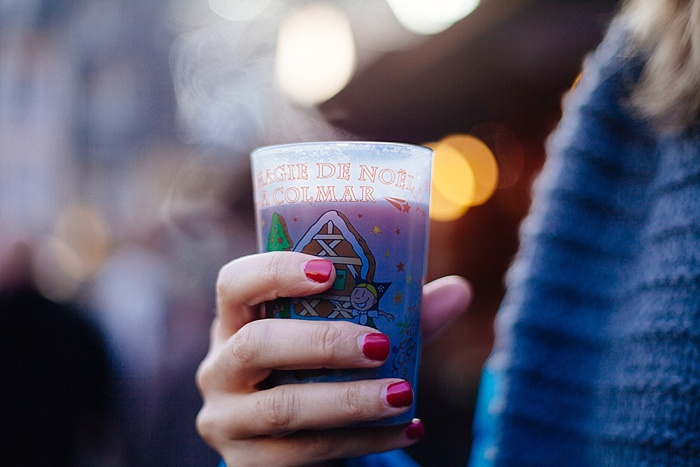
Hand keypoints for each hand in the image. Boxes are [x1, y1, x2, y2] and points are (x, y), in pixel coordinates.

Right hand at [196, 251, 470, 465]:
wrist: (294, 441)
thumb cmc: (319, 373)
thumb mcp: (348, 338)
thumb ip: (398, 315)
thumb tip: (459, 289)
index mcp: (238, 321)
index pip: (234, 283)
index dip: (275, 272)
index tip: (328, 272)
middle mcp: (220, 367)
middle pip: (255, 345)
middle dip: (322, 343)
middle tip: (378, 345)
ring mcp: (227, 420)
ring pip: (282, 409)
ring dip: (349, 401)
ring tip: (403, 394)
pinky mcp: (246, 464)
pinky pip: (303, 454)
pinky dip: (362, 441)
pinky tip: (406, 428)